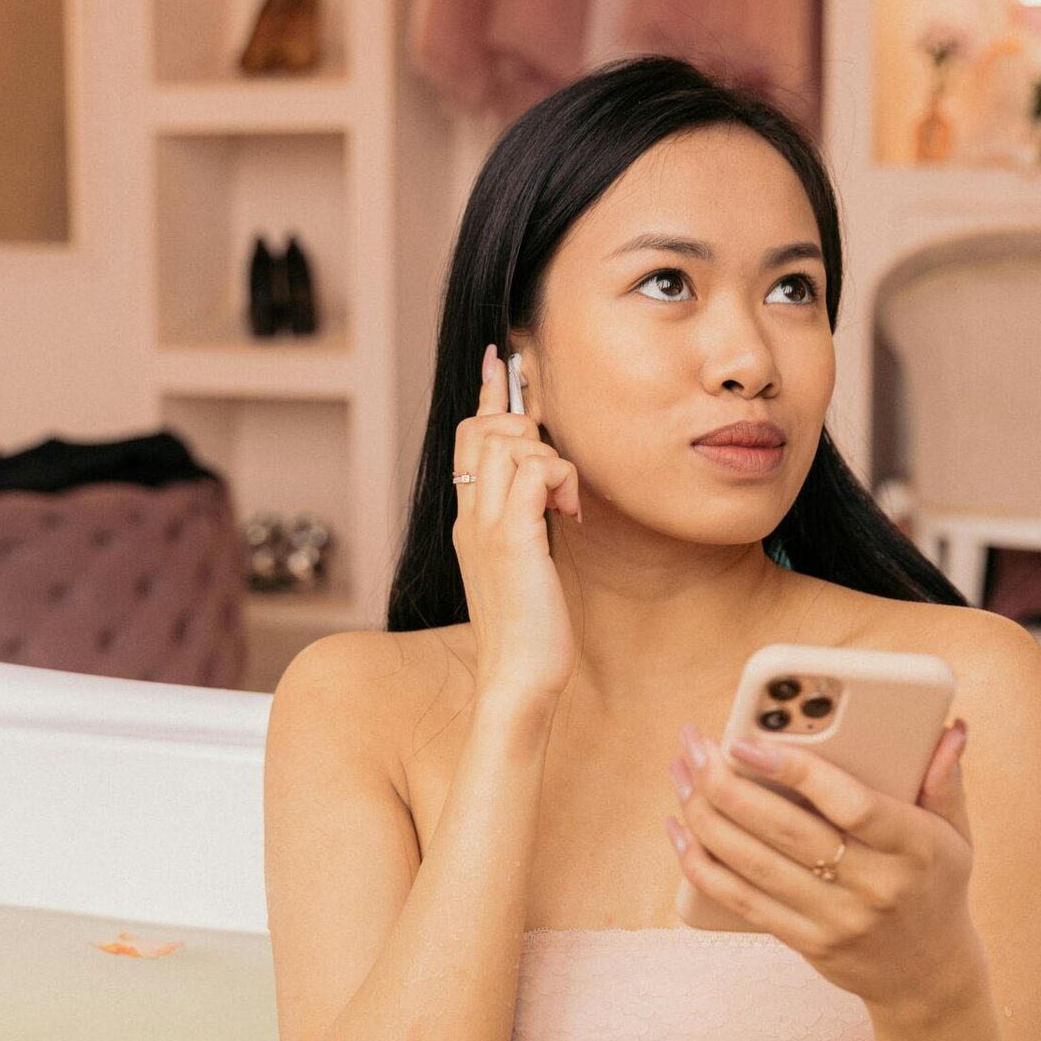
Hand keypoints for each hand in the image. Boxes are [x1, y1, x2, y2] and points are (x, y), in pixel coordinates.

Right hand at [452, 343, 581, 706]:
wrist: (518, 680)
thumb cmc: (530, 632)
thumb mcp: (524, 565)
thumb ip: (526, 523)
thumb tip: (548, 490)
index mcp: (468, 520)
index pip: (468, 438)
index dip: (487, 394)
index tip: (501, 361)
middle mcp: (468, 515)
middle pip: (483, 426)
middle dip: (526, 425)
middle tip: (557, 466)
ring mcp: (485, 525)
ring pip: (511, 440)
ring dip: (551, 458)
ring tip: (566, 504)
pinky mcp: (513, 537)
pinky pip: (538, 467)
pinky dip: (563, 479)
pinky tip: (572, 515)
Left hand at [665, 719, 981, 1022]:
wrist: (928, 974)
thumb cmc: (935, 884)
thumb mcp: (956, 833)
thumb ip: (945, 779)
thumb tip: (948, 728)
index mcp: (913, 846)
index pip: (849, 804)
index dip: (795, 771)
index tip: (747, 741)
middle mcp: (874, 885)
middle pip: (786, 831)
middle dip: (727, 784)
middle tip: (694, 745)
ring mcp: (837, 919)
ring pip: (754, 864)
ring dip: (704, 816)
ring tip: (680, 774)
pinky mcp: (806, 942)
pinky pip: (741, 901)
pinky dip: (701, 865)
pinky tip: (679, 831)